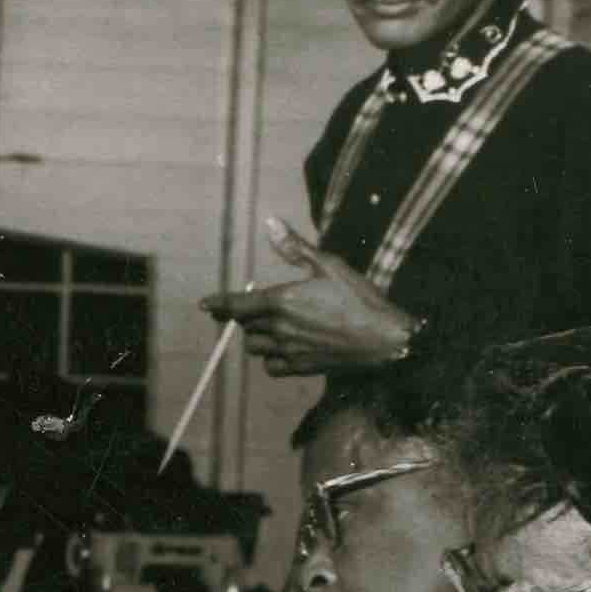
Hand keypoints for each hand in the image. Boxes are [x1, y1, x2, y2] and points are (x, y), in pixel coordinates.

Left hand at [200, 219, 416, 375]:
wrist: (385, 340)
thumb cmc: (360, 299)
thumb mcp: (329, 265)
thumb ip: (295, 247)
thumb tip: (270, 223)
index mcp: (282, 300)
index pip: (236, 306)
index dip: (217, 305)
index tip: (205, 305)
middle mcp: (280, 328)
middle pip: (245, 325)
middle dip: (245, 316)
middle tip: (256, 309)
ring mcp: (288, 351)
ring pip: (254, 346)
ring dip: (256, 336)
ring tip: (271, 326)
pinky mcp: (300, 368)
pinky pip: (271, 366)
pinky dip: (271, 358)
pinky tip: (284, 348)